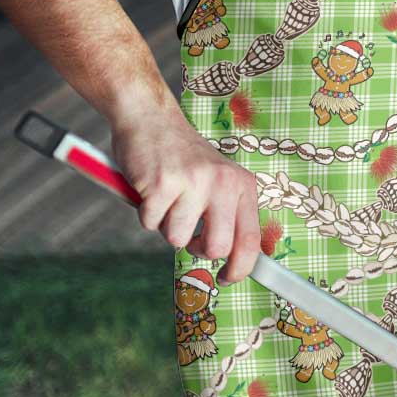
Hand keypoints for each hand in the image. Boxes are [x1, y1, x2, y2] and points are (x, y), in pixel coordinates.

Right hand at [111, 107, 261, 284]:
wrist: (151, 118)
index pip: (250, 239)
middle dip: (198, 249)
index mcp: (242, 185)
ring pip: (177, 239)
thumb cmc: (183, 157)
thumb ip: (228, 214)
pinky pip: (150, 224)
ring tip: (168, 199)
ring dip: (167, 225)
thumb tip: (234, 261)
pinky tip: (151, 189)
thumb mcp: (219, 180)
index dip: (241, 268)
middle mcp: (223, 183)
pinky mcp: (162, 184)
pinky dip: (146, 213)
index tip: (227, 278)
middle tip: (189, 235)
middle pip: (216, 247)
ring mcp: (193, 182)